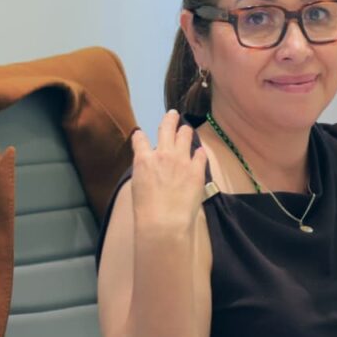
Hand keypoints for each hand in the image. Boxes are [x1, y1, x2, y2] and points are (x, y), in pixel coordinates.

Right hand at [130, 110, 207, 236]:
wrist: (164, 221)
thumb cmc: (146, 210)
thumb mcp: (137, 186)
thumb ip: (144, 170)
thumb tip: (148, 164)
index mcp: (144, 159)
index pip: (140, 139)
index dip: (140, 136)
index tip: (142, 134)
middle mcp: (163, 154)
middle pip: (166, 128)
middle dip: (170, 119)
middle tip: (173, 114)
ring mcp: (181, 160)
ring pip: (185, 135)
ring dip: (185, 131)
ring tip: (186, 129)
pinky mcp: (197, 169)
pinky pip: (200, 154)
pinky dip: (199, 153)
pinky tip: (199, 152)